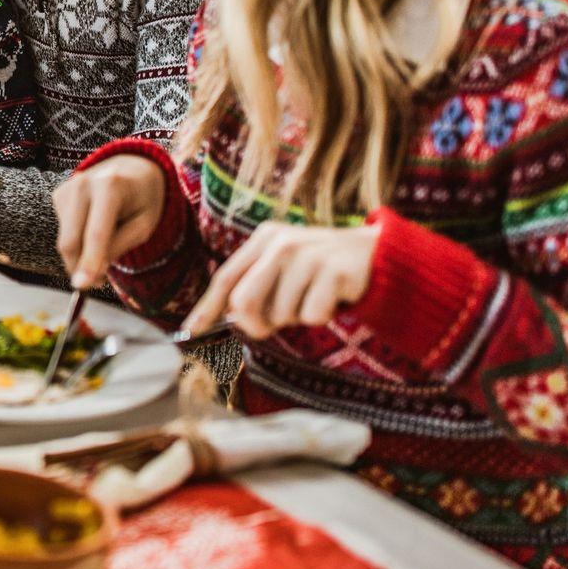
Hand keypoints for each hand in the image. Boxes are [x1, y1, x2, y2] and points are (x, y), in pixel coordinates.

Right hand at [52, 155, 169, 289]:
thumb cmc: (143, 199)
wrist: (131, 168)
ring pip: (65, 239)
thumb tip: (91, 273)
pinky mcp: (58, 195)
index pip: (96, 232)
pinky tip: (94, 228)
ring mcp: (67, 188)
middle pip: (71, 240)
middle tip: (99, 283)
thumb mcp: (144, 225)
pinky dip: (78, 241)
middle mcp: (82, 183)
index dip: (89, 261)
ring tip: (105, 250)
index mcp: (111, 186)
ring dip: (81, 257)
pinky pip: (64, 231)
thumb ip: (119, 247)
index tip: (82, 285)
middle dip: (81, 267)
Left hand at [182, 221, 381, 339]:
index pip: (226, 278)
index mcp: (264, 239)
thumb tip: (229, 318)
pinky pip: (312, 316)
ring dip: (296, 317)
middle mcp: (281, 243)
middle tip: (271, 327)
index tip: (191, 330)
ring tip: (314, 297)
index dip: (206, 307)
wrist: (376, 255)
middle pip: (245, 302)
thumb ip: (256, 285)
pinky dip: (321, 316)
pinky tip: (333, 298)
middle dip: (254, 324)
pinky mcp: (334, 271)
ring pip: (281, 314)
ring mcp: (308, 255)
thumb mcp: (285, 267)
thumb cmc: (321, 269)